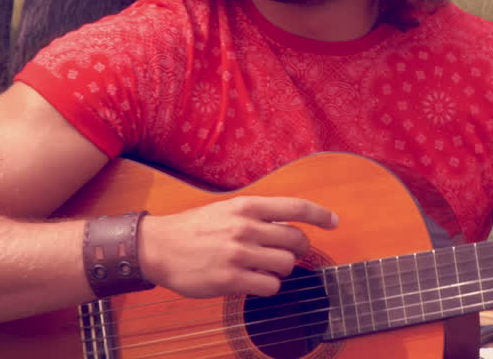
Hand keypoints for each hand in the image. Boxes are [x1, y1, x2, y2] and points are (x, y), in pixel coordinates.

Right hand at [139, 195, 337, 297]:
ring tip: (265, 268)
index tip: (334, 222)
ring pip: (286, 264)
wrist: (159, 247)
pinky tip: (255, 282)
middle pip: (297, 239)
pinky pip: (270, 286)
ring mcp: (238, 254)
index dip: (320, 214)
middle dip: (299, 249)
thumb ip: (258, 216)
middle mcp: (245, 227)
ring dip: (282, 269)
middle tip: (287, 253)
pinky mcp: (230, 279)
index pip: (295, 207)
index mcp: (247, 206)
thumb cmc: (196, 228)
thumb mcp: (228, 209)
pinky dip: (269, 286)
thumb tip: (293, 226)